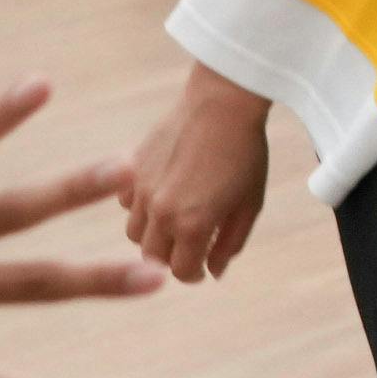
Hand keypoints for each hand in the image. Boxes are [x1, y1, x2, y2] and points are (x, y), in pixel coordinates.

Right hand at [118, 74, 275, 284]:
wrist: (222, 103)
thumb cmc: (245, 153)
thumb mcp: (250, 202)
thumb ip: (231, 242)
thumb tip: (214, 272)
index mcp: (193, 224)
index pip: (181, 271)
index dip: (193, 274)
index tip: (200, 269)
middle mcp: (161, 211)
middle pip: (153, 256)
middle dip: (172, 259)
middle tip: (189, 249)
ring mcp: (142, 190)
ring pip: (135, 232)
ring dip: (154, 236)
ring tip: (176, 223)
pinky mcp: (132, 169)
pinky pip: (127, 203)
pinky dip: (140, 208)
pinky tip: (161, 196)